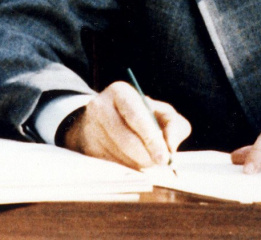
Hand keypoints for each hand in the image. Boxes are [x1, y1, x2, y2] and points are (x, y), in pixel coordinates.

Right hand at [62, 82, 191, 170]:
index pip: (137, 117)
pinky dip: (126, 169)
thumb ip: (174, 125)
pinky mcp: (86, 149)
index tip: (164, 157)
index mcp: (120, 92)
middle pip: (126, 139)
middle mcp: (100, 107)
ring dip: (138, 164)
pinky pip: (110, 166)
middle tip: (159, 164)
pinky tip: (133, 162)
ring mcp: (90, 129)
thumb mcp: (161, 111)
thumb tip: (170, 148)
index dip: (152, 139)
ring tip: (147, 160)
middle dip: (147, 155)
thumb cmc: (142, 115)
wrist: (106, 120)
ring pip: (119, 156)